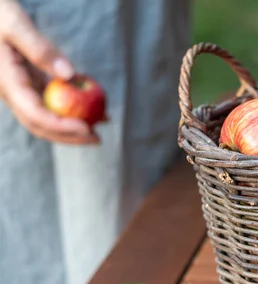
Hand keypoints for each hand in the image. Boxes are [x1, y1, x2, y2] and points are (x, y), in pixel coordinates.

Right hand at [0, 0, 98, 143]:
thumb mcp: (14, 24)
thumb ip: (39, 48)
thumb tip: (69, 75)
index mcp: (6, 82)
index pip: (34, 114)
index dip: (61, 125)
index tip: (87, 128)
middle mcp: (11, 91)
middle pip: (40, 124)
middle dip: (69, 135)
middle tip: (98, 139)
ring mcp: (20, 88)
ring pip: (47, 115)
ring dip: (73, 123)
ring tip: (102, 122)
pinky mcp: (28, 81)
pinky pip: (51, 99)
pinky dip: (71, 104)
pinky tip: (94, 105)